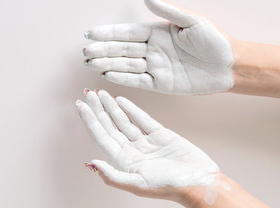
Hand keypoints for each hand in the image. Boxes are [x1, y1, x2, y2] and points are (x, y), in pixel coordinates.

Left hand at [76, 90, 219, 202]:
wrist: (198, 180)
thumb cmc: (169, 186)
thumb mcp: (137, 184)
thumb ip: (112, 176)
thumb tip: (91, 163)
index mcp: (124, 162)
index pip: (102, 137)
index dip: (90, 121)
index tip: (81, 106)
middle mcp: (132, 150)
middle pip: (110, 126)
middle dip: (98, 110)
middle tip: (88, 94)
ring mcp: (145, 141)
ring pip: (124, 120)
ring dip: (112, 107)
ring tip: (101, 94)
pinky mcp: (159, 134)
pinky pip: (142, 119)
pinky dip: (131, 109)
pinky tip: (120, 99)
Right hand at [82, 0, 233, 94]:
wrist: (229, 66)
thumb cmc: (214, 41)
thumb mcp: (191, 21)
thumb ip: (166, 10)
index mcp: (158, 33)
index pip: (128, 33)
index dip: (109, 33)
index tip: (91, 32)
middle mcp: (154, 50)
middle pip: (123, 50)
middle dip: (103, 50)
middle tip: (85, 51)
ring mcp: (156, 67)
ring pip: (127, 65)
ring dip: (108, 64)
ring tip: (90, 63)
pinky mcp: (161, 84)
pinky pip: (138, 81)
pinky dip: (123, 78)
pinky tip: (108, 76)